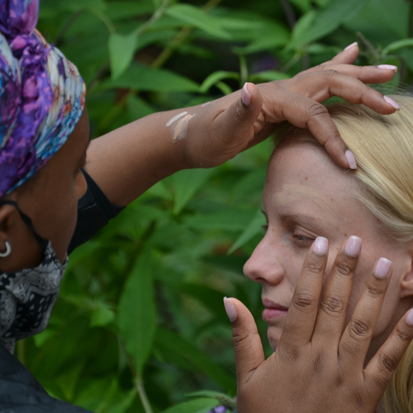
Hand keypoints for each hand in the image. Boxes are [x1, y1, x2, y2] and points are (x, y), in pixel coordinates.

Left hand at [184, 44, 397, 168]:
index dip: (333, 137)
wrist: (192, 134)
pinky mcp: (282, 102)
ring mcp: (283, 93)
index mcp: (271, 98)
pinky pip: (314, 83)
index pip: (313, 113)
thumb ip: (237, 113)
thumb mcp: (218, 131)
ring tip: (388, 72)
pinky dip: (336, 68)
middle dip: (363, 94)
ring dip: (358, 76)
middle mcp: (281, 90)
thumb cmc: (204, 137)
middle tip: (392, 107)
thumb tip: (252, 89)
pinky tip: (350, 56)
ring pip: (327, 77)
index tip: (349, 163)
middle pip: (330, 83)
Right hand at [224, 236, 412, 412]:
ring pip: (362, 327)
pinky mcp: (366, 396)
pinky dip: (403, 338)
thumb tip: (230, 301)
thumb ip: (241, 336)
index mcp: (291, 352)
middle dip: (345, 272)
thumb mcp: (246, 377)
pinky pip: (388, 363)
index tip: (320, 244)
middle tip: (355, 241)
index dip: (312, 270)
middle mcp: (320, 358)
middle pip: (334, 306)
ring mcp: (345, 377)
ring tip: (385, 264)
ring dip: (375, 295)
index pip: (304, 301)